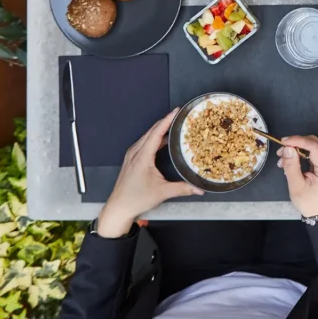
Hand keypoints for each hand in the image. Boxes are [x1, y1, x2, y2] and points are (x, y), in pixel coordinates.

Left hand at [97, 108, 202, 237]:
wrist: (119, 207)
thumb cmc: (136, 199)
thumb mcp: (162, 193)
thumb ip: (182, 189)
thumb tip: (198, 189)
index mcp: (142, 157)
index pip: (156, 133)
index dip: (167, 120)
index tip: (176, 111)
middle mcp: (135, 152)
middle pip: (151, 131)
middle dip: (165, 121)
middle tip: (178, 115)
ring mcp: (132, 155)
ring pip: (147, 136)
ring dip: (159, 129)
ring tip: (172, 124)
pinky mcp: (131, 159)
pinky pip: (144, 143)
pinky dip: (154, 137)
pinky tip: (162, 140)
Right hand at [276, 135, 317, 217]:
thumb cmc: (309, 202)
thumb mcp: (296, 187)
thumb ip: (291, 166)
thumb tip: (287, 148)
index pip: (314, 147)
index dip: (298, 140)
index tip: (284, 142)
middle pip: (315, 143)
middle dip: (297, 143)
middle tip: (282, 152)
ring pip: (316, 144)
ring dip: (300, 147)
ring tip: (286, 158)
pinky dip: (305, 152)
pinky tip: (295, 159)